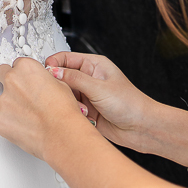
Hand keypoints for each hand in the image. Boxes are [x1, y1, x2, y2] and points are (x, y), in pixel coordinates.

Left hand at [0, 57, 94, 161]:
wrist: (62, 135)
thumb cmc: (64, 112)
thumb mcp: (60, 84)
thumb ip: (42, 78)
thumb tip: (39, 83)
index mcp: (25, 67)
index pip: (16, 64)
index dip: (23, 74)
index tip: (27, 82)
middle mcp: (11, 80)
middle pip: (3, 75)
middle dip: (11, 83)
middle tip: (24, 96)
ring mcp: (3, 101)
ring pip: (3, 99)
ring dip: (12, 105)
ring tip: (31, 117)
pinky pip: (2, 119)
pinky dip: (11, 122)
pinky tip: (26, 127)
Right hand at [44, 51, 159, 153]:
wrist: (142, 128)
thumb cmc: (130, 104)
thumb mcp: (99, 88)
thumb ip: (74, 78)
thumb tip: (53, 71)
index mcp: (93, 65)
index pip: (66, 58)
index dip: (54, 64)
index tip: (46, 74)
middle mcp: (89, 78)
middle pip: (63, 78)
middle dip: (62, 88)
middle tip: (63, 95)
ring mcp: (87, 95)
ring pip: (66, 95)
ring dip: (70, 103)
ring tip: (82, 110)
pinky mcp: (87, 111)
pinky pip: (71, 109)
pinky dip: (75, 114)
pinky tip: (85, 118)